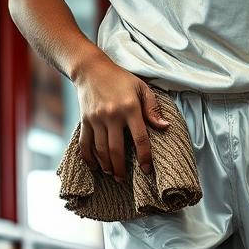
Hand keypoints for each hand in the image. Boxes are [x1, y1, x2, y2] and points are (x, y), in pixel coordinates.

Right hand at [73, 54, 169, 180]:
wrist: (91, 69)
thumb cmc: (121, 79)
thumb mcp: (141, 88)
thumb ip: (153, 109)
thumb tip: (165, 127)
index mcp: (130, 108)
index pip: (140, 138)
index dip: (144, 157)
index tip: (146, 170)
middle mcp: (112, 115)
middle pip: (117, 149)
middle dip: (121, 168)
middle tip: (123, 179)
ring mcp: (96, 118)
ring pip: (100, 149)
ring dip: (106, 165)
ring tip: (112, 174)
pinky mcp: (84, 120)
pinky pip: (85, 143)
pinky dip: (88, 158)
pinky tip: (94, 166)